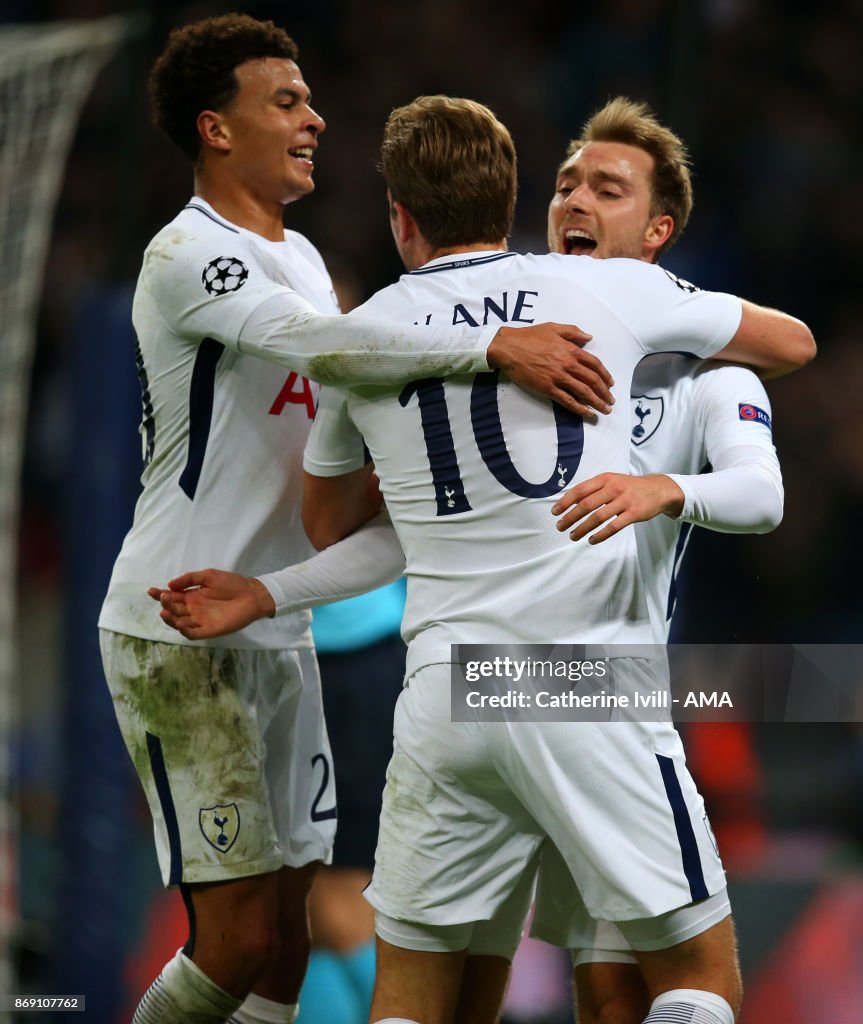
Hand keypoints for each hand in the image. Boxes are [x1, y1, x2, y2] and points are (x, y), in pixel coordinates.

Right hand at [146, 569, 275, 639]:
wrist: (252, 594)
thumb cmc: (232, 583)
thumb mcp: (209, 576)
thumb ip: (189, 579)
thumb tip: (169, 585)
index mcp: (192, 596)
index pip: (172, 597)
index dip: (160, 595)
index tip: (151, 591)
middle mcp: (193, 609)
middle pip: (174, 609)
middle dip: (166, 604)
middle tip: (164, 598)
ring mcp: (200, 621)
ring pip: (180, 623)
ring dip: (171, 619)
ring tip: (166, 612)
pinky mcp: (209, 630)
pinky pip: (193, 634)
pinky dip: (184, 631)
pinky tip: (179, 624)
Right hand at [487, 323, 613, 417]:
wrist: (508, 348)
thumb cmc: (529, 336)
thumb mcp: (553, 328)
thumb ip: (573, 332)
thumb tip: (589, 337)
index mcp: (570, 349)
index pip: (594, 364)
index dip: (605, 375)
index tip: (610, 384)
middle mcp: (567, 364)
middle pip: (592, 380)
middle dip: (604, 392)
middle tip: (611, 401)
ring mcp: (558, 377)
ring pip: (583, 392)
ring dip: (597, 402)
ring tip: (605, 410)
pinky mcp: (547, 388)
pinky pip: (567, 400)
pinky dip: (579, 408)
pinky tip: (587, 413)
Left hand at [552, 473, 684, 543]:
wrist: (658, 490)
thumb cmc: (629, 487)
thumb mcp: (611, 481)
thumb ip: (593, 489)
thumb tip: (569, 501)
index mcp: (605, 479)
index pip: (580, 490)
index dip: (565, 502)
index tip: (555, 512)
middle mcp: (613, 488)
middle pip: (586, 505)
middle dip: (570, 517)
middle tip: (560, 527)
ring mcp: (624, 501)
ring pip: (598, 517)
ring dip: (582, 528)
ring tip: (573, 536)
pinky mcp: (634, 513)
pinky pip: (613, 527)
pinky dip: (600, 535)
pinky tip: (591, 540)